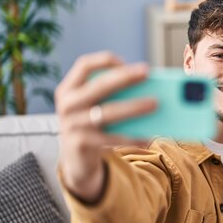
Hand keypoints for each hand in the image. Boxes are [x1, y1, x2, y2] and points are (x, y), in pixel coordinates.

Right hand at [55, 51, 156, 201]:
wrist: (77, 160)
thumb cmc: (94, 126)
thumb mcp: (96, 108)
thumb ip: (114, 96)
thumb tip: (150, 87)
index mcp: (69, 89)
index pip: (84, 65)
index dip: (104, 61)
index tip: (125, 62)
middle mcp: (67, 104)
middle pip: (98, 86)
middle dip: (124, 77)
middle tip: (147, 72)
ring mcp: (71, 125)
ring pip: (107, 113)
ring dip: (133, 107)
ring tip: (155, 104)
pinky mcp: (80, 144)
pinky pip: (110, 139)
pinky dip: (131, 138)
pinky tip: (148, 137)